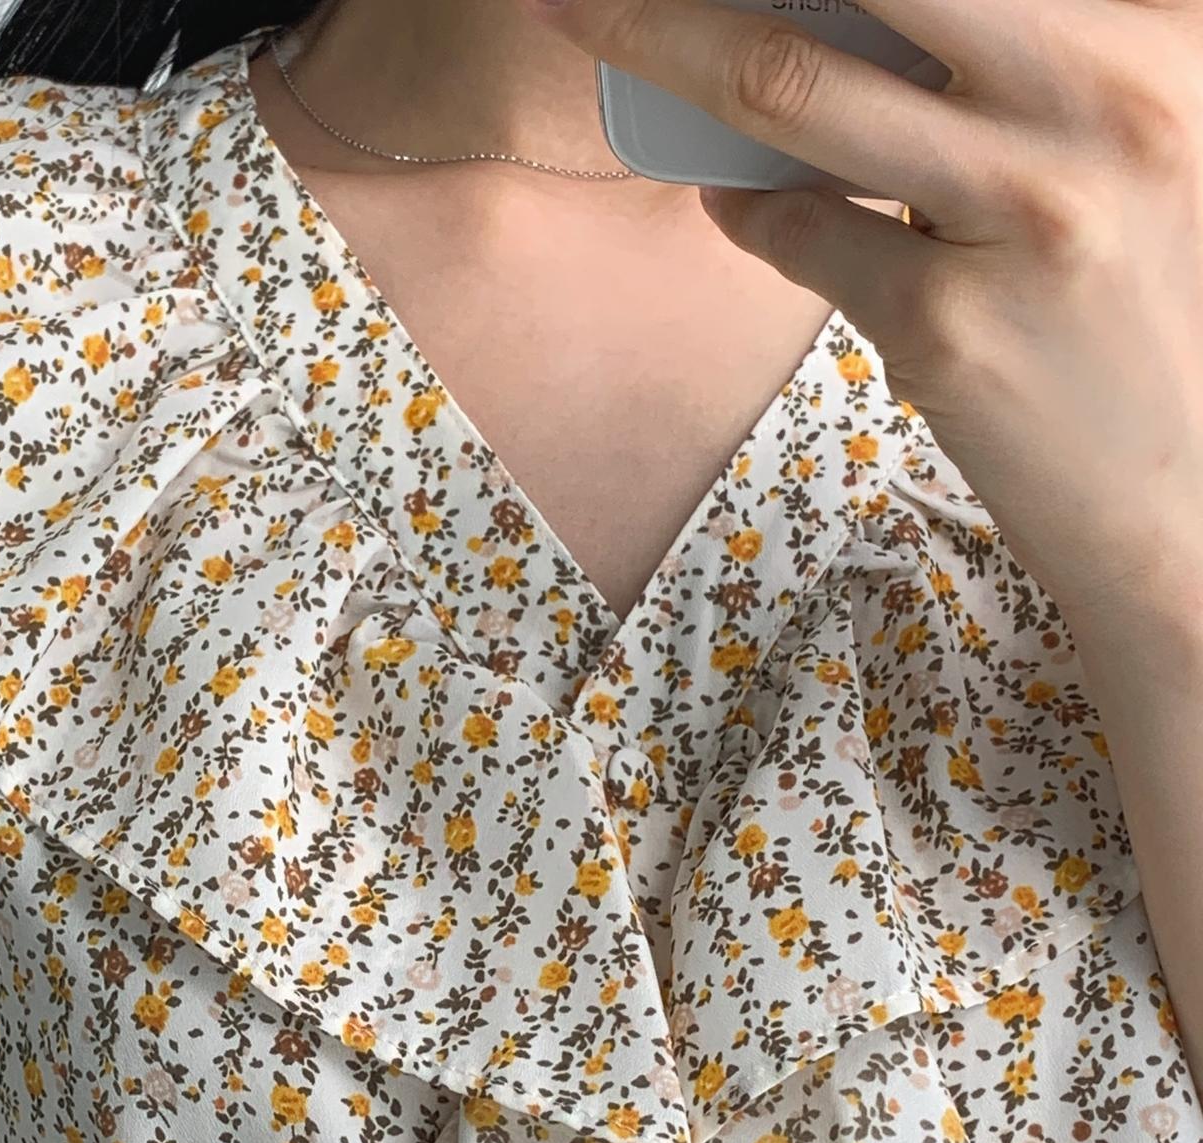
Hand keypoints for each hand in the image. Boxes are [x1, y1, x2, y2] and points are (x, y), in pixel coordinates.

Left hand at [539, 0, 1202, 658]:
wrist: (1187, 494)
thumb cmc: (1140, 300)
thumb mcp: (1119, 139)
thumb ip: (1014, 67)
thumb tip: (841, 22)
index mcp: (1159, 36)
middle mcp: (1103, 102)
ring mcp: (1021, 214)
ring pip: (792, 90)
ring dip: (665, 44)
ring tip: (600, 20)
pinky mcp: (945, 326)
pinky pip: (796, 231)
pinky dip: (745, 205)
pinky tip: (737, 199)